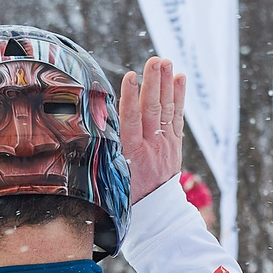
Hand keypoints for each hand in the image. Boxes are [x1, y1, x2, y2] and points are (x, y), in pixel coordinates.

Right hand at [117, 55, 188, 203]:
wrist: (155, 212)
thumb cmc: (125, 193)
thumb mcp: (111, 176)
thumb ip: (106, 152)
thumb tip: (93, 127)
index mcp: (132, 153)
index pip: (131, 121)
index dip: (131, 98)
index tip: (130, 77)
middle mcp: (151, 146)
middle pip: (152, 110)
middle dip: (154, 83)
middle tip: (156, 60)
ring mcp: (166, 143)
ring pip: (166, 109)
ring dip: (167, 84)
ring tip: (167, 62)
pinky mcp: (174, 143)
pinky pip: (177, 116)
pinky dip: (179, 97)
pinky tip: (179, 78)